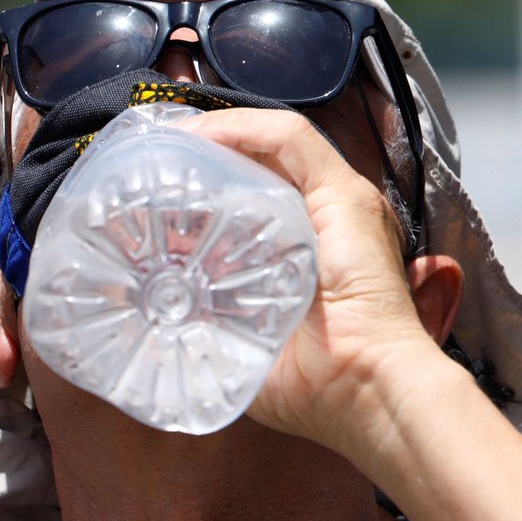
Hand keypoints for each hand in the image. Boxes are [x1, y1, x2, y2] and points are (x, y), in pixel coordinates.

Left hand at [175, 108, 448, 451]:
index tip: (156, 193)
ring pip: (275, 143)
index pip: (259, 196)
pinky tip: (199, 136)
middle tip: (153, 164)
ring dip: (218, 134)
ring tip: (169, 141)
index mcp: (311, 252)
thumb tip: (157, 329)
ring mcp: (341, 203)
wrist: (368, 391)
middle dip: (209, 155)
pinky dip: (242, 129)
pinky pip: (290, 138)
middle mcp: (329, 219)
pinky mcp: (346, 196)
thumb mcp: (246, 352)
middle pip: (264, 166)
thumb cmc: (319, 387)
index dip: (210, 185)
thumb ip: (211, 333)